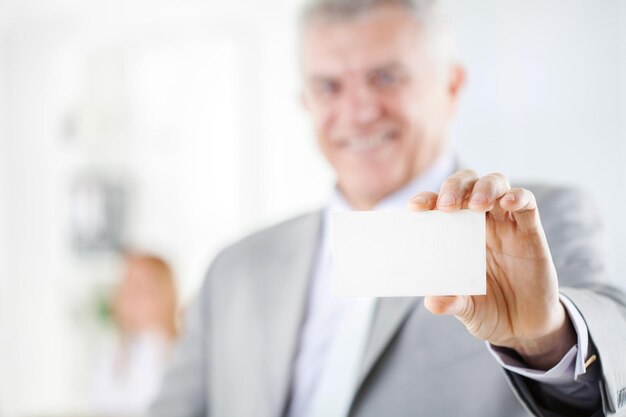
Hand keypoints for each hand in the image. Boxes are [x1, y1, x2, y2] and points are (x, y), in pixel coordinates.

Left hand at [408, 170, 575, 369]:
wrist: (524, 327)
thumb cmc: (488, 308)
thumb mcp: (466, 309)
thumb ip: (451, 302)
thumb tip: (433, 301)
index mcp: (455, 233)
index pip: (438, 204)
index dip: (426, 199)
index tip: (415, 207)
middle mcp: (479, 222)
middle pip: (467, 183)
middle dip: (455, 186)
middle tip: (447, 205)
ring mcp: (506, 224)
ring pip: (496, 184)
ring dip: (484, 187)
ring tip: (476, 205)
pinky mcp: (531, 231)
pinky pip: (527, 204)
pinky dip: (518, 197)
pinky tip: (508, 203)